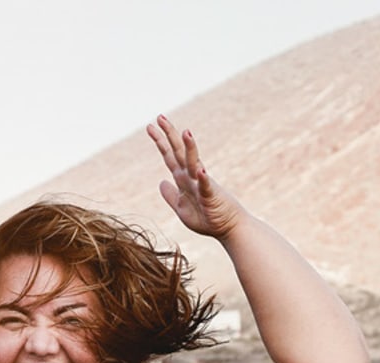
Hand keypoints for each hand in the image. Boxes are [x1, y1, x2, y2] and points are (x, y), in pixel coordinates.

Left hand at [147, 115, 243, 239]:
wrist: (229, 228)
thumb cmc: (207, 218)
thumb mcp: (182, 208)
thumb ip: (171, 196)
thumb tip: (160, 182)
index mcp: (184, 179)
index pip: (170, 157)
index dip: (161, 142)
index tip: (150, 126)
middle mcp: (192, 177)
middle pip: (179, 153)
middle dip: (170, 135)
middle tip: (160, 117)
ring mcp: (202, 185)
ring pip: (194, 163)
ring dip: (190, 148)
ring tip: (186, 132)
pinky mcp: (212, 197)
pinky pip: (206, 187)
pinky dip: (203, 179)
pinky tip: (200, 171)